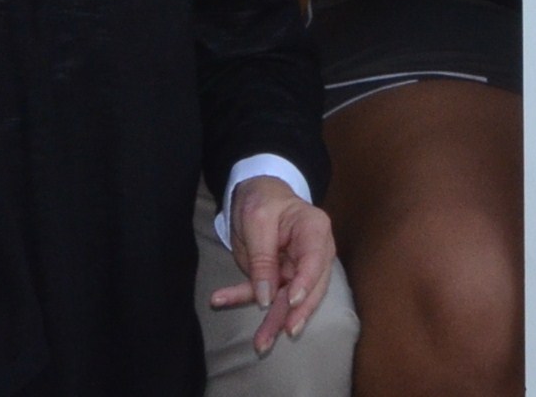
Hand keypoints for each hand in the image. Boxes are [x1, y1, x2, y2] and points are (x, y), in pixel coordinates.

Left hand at [213, 176, 337, 353]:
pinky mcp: (280, 276)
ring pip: (288, 299)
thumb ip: (263, 258)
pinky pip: (264, 292)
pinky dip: (242, 297)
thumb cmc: (264, 198)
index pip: (315, 260)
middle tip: (273, 338)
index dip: (305, 283)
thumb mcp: (258, 220)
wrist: (258, 192)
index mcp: (314, 230)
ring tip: (258, 344)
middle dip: (289, 315)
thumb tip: (266, 298)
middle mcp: (314, 252)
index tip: (291, 303)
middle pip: (307, 288)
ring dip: (272, 322)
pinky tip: (220, 299)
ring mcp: (298, 267)